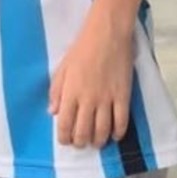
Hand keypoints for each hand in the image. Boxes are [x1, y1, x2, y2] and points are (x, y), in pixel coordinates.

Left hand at [49, 9, 133, 148]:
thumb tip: (53, 111)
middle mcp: (88, 100)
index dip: (64, 137)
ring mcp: (107, 99)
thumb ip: (56, 91)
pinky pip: (122, 121)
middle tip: (81, 143)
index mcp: (70, 93)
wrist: (107, 34)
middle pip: (84, 131)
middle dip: (81, 142)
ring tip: (96, 143)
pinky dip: (118, 132)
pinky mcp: (123, 96)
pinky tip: (115, 136)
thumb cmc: (82, 48)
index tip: (65, 141)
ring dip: (98, 141)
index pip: (65, 124)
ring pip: (102, 130)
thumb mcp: (63, 68)